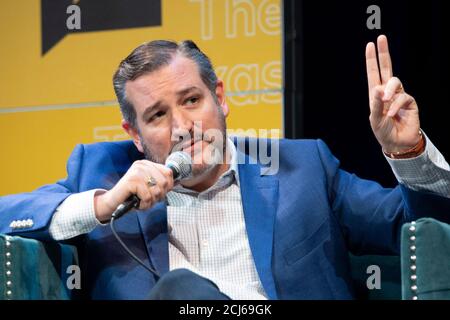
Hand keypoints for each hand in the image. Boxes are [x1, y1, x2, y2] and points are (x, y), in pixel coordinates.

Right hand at [94, 160, 173, 221]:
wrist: (114, 202)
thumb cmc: (133, 196)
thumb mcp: (149, 187)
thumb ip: (161, 183)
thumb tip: (178, 181)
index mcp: (147, 164)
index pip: (168, 173)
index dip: (167, 186)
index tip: (158, 193)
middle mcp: (142, 165)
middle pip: (164, 182)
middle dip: (158, 196)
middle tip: (148, 199)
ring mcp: (136, 171)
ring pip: (157, 191)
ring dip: (150, 202)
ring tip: (141, 200)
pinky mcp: (132, 180)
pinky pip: (147, 197)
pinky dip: (143, 205)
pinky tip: (136, 203)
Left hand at [365, 35, 420, 152]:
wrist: (396, 143)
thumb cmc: (383, 131)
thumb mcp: (374, 119)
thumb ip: (375, 105)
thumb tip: (378, 89)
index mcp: (376, 94)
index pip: (374, 73)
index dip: (372, 60)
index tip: (370, 45)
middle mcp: (388, 92)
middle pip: (387, 68)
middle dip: (384, 53)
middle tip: (381, 38)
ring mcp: (399, 95)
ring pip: (395, 81)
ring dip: (389, 89)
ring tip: (384, 100)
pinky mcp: (409, 102)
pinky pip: (402, 97)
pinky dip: (395, 106)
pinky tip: (391, 114)